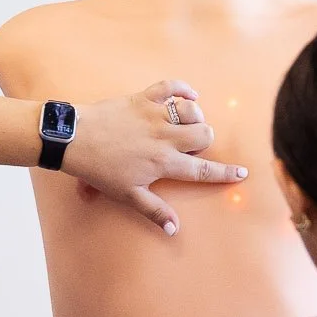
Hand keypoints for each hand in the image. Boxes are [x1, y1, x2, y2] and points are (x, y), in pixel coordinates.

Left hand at [63, 80, 247, 234]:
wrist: (74, 138)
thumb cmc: (99, 169)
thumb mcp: (127, 194)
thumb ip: (154, 210)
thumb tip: (173, 230)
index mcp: (163, 163)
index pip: (203, 170)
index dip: (225, 173)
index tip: (242, 173)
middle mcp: (165, 138)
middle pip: (204, 134)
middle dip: (206, 141)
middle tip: (191, 147)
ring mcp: (155, 115)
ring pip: (192, 110)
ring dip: (195, 117)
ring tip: (186, 125)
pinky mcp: (143, 99)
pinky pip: (171, 86)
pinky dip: (183, 89)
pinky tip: (189, 95)